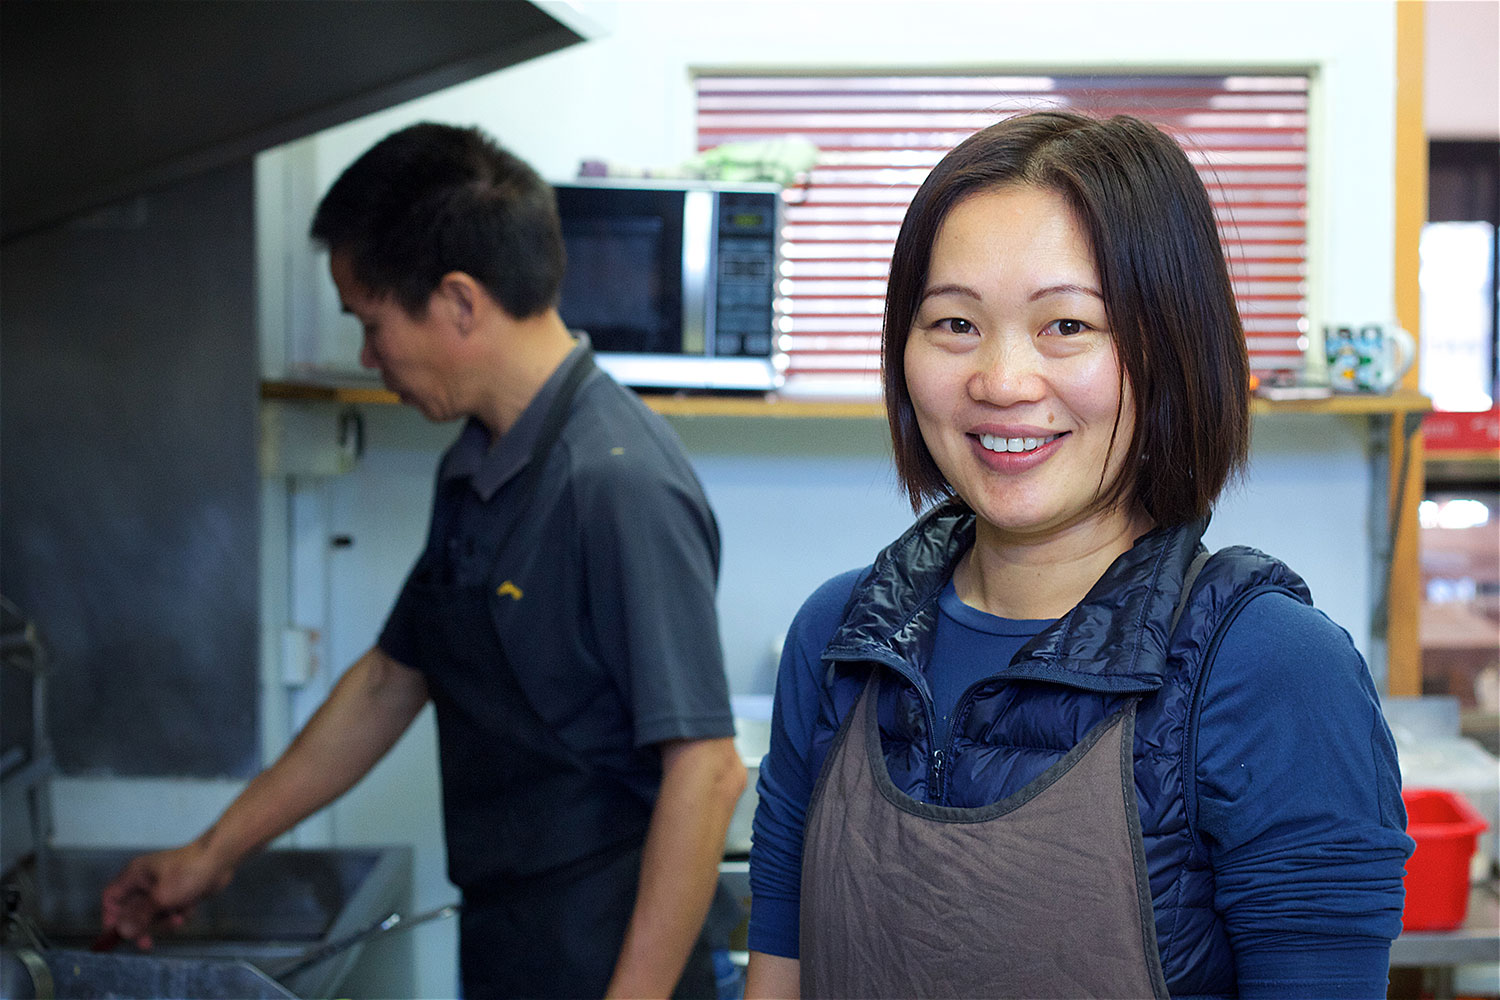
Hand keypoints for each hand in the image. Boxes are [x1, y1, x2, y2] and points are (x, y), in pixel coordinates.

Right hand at [99, 840, 233, 948]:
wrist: (221, 860)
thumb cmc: (187, 874)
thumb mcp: (160, 898)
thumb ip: (139, 916)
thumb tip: (121, 932)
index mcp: (134, 875)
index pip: (111, 898)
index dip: (111, 917)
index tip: (118, 936)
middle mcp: (145, 881)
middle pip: (132, 911)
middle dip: (142, 927)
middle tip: (147, 944)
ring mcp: (162, 887)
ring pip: (153, 914)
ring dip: (164, 921)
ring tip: (178, 919)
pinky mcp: (178, 893)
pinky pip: (170, 911)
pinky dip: (178, 914)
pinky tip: (189, 909)